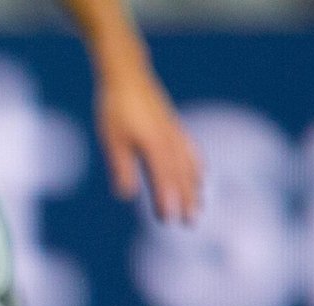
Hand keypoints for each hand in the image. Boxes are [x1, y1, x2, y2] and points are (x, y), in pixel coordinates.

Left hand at [96, 73, 201, 222]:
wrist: (127, 75)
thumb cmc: (115, 108)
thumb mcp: (112, 139)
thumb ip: (121, 166)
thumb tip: (126, 195)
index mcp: (152, 143)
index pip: (161, 177)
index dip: (165, 198)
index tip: (168, 219)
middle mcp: (169, 140)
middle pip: (180, 174)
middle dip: (186, 199)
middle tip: (190, 223)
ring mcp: (174, 133)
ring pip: (189, 164)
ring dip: (194, 188)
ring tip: (199, 207)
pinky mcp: (174, 128)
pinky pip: (191, 151)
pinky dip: (197, 167)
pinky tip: (201, 178)